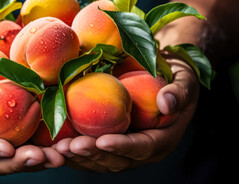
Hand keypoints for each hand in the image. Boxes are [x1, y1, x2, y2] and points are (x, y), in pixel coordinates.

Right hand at [0, 39, 64, 174]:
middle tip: (44, 158)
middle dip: (21, 162)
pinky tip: (70, 140)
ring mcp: (2, 133)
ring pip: (20, 154)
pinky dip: (51, 142)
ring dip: (42, 158)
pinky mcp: (20, 124)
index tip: (6, 148)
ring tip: (63, 154)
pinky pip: (35, 138)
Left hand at [55, 54, 199, 171]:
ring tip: (57, 149)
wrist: (165, 77)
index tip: (102, 141)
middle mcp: (142, 150)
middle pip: (117, 160)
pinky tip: (54, 144)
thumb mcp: (185, 80)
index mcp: (162, 139)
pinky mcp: (109, 142)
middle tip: (70, 147)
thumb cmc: (176, 77)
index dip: (123, 146)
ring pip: (100, 161)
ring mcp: (124, 149)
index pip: (142, 147)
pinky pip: (91, 152)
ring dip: (79, 157)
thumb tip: (166, 103)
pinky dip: (74, 150)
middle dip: (93, 154)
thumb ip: (178, 92)